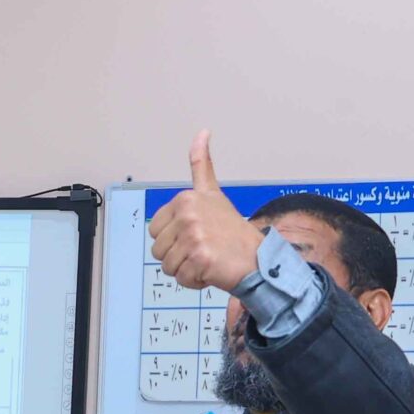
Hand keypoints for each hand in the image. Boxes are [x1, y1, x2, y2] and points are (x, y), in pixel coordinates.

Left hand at [148, 130, 262, 292]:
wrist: (258, 258)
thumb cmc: (232, 231)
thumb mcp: (213, 193)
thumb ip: (201, 165)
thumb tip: (202, 131)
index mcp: (185, 199)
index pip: (155, 232)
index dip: (174, 240)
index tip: (197, 235)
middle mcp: (188, 214)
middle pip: (158, 250)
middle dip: (178, 256)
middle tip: (203, 249)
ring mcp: (193, 236)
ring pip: (167, 266)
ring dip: (186, 270)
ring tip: (208, 260)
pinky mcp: (199, 257)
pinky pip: (181, 278)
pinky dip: (195, 281)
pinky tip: (212, 271)